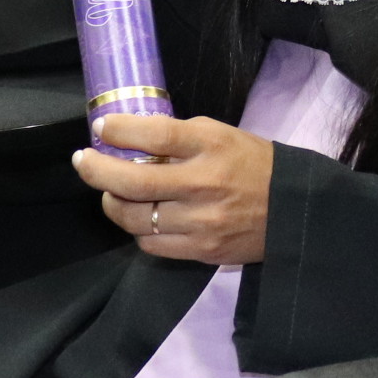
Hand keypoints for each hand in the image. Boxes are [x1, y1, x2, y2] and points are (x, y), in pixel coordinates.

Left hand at [73, 113, 275, 263]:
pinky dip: (139, 230)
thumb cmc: (254, 164)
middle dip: (97, 170)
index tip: (101, 127)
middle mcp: (203, 183)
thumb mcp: (222, 136)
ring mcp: (202, 221)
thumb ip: (180, 138)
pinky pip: (152, 244)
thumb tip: (132, 139)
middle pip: (133, 180)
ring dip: (113, 203)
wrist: (294, 209)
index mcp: (211, 146)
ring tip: (110, 192)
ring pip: (135, 218)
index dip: (119, 131)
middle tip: (83, 161)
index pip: (154, 135)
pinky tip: (141, 217)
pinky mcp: (202, 249)